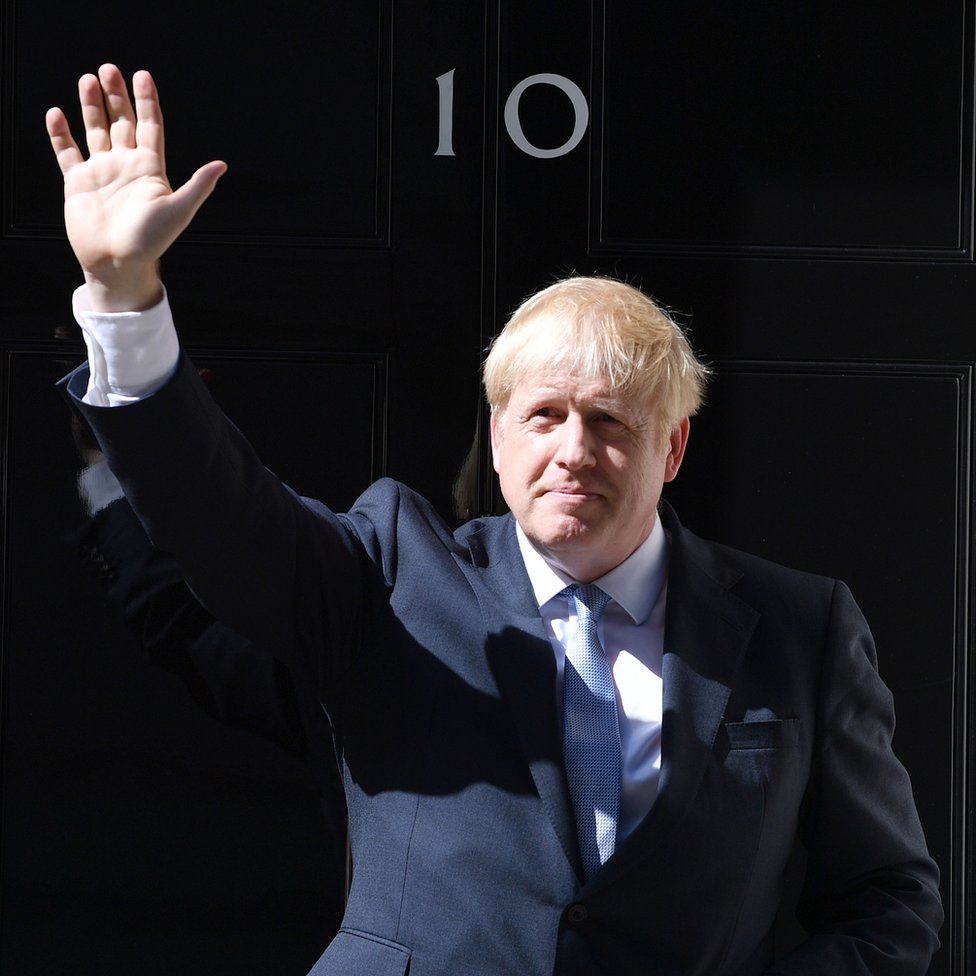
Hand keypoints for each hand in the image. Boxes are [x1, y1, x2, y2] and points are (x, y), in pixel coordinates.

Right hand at [46, 64, 225, 310]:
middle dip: (116, 96)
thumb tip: (222, 165)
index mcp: (151, 169)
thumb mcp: (178, 211)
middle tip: (109, 69)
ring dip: (92, 106)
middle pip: (122, 122)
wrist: (118, 264)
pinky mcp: (78, 183)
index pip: (151, 126)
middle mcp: (126, 166)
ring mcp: (102, 173)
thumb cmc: (151, 241)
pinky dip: (61, 133)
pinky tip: (57, 113)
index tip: (143, 76)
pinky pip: (68, 152)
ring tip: (88, 79)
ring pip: (96, 131)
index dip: (147, 102)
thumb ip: (198, 186)